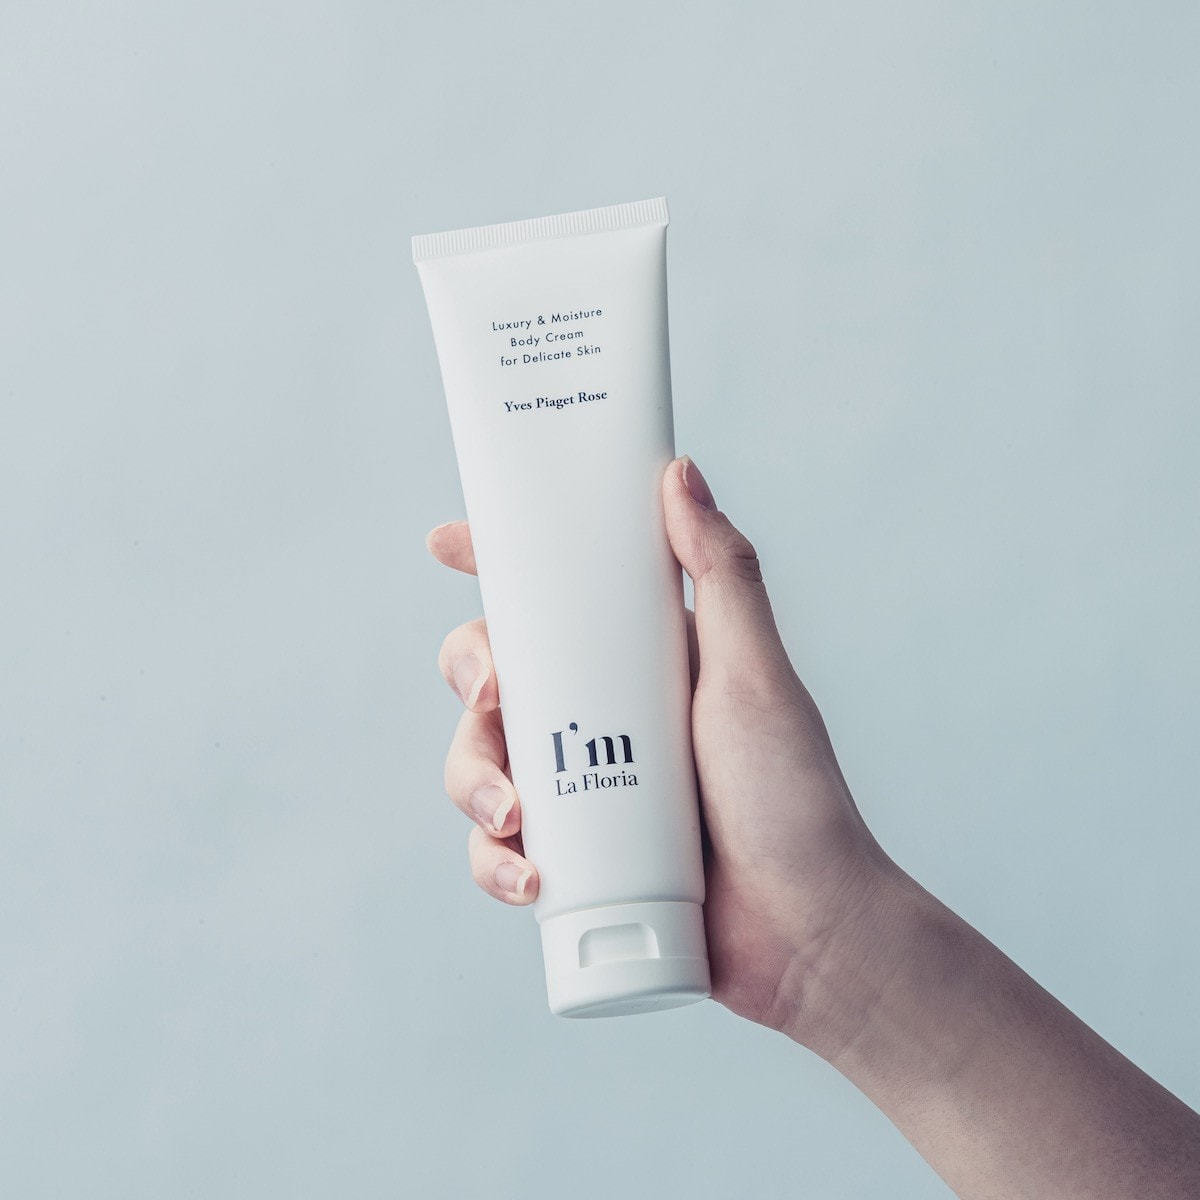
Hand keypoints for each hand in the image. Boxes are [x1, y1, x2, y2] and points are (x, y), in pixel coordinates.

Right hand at [427, 455, 894, 1039]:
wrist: (809, 932)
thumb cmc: (793, 799)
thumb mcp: (754, 674)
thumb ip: (723, 573)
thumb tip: (680, 473)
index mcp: (643, 660)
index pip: (559, 596)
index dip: (496, 565)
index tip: (450, 543)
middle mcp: (603, 715)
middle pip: (496, 672)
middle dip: (471, 675)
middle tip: (492, 694)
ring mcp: (582, 786)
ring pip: (481, 759)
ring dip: (472, 780)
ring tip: (512, 815)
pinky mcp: (572, 855)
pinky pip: (499, 847)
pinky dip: (495, 860)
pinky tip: (529, 878)